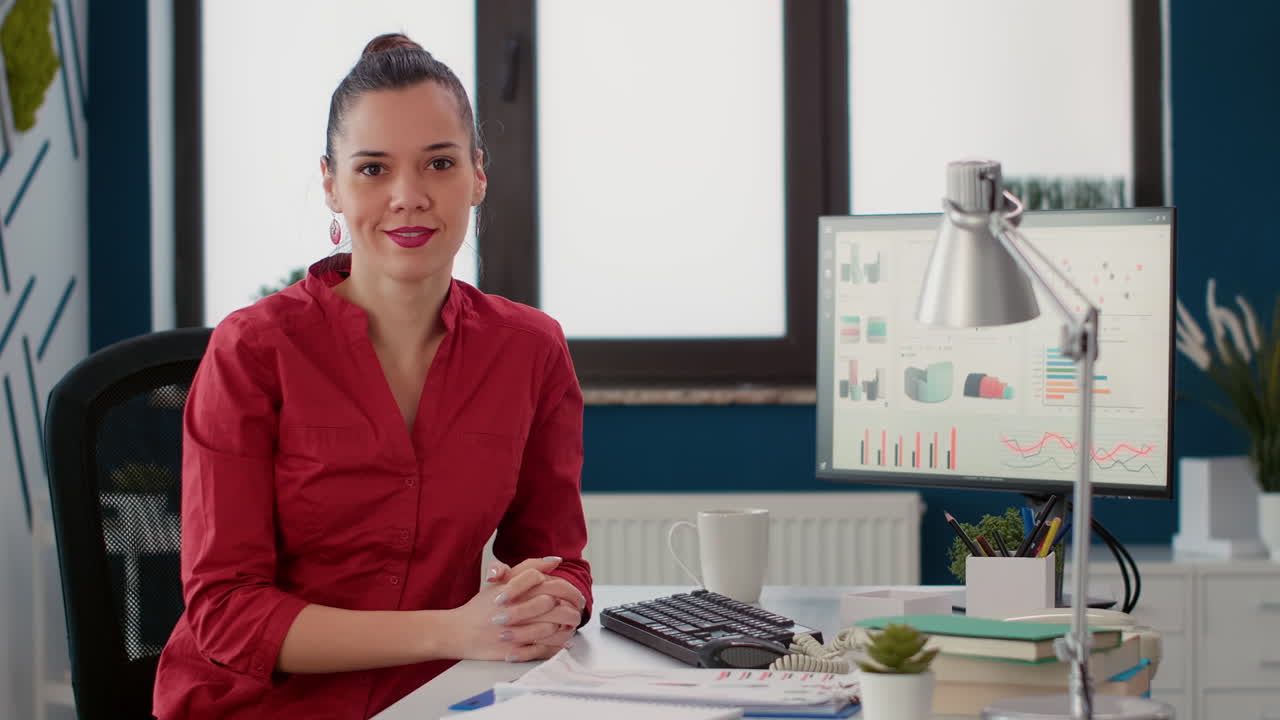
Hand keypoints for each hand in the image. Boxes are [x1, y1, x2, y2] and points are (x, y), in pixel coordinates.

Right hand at [444, 557, 579, 661]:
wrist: (458, 631)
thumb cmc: (482, 606)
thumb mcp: (502, 580)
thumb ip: (530, 567)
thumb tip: (555, 560)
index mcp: (517, 589)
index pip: (553, 585)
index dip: (570, 591)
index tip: (576, 597)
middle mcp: (518, 608)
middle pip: (557, 607)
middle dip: (572, 610)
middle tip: (577, 612)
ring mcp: (517, 630)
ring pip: (553, 628)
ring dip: (566, 628)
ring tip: (570, 626)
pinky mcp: (515, 649)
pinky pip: (544, 648)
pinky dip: (557, 646)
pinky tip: (561, 641)